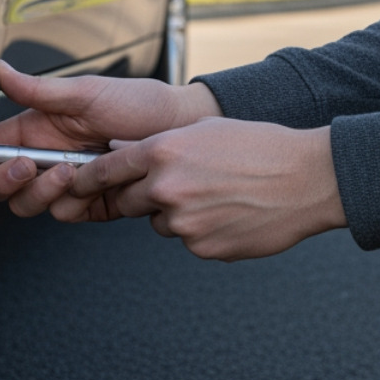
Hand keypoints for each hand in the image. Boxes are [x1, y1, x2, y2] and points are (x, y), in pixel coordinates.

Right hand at [0, 61, 221, 216]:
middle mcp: (47, 157)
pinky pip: (66, 214)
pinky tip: (92, 184)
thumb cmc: (141, 104)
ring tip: (71, 169)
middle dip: (4, 180)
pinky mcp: (92, 203)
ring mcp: (68, 182)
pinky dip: (73, 202)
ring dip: (43, 191)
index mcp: (38, 128)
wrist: (183, 130)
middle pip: (1, 185)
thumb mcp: (86, 91)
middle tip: (26, 166)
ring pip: (31, 204)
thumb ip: (39, 90)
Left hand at [51, 118, 347, 261]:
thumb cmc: (260, 148)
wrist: (306, 179)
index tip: (73, 184)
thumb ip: (159, 144)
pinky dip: (204, 231)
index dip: (87, 179)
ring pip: (161, 223)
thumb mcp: (205, 131)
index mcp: (163, 151)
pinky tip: (232, 214)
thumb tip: (123, 152)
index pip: (106, 170)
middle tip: (185, 184)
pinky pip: (189, 240)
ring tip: (220, 196)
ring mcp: (183, 222)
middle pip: (131, 201)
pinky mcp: (202, 247)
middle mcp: (166, 187)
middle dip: (146, 196)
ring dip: (178, 214)